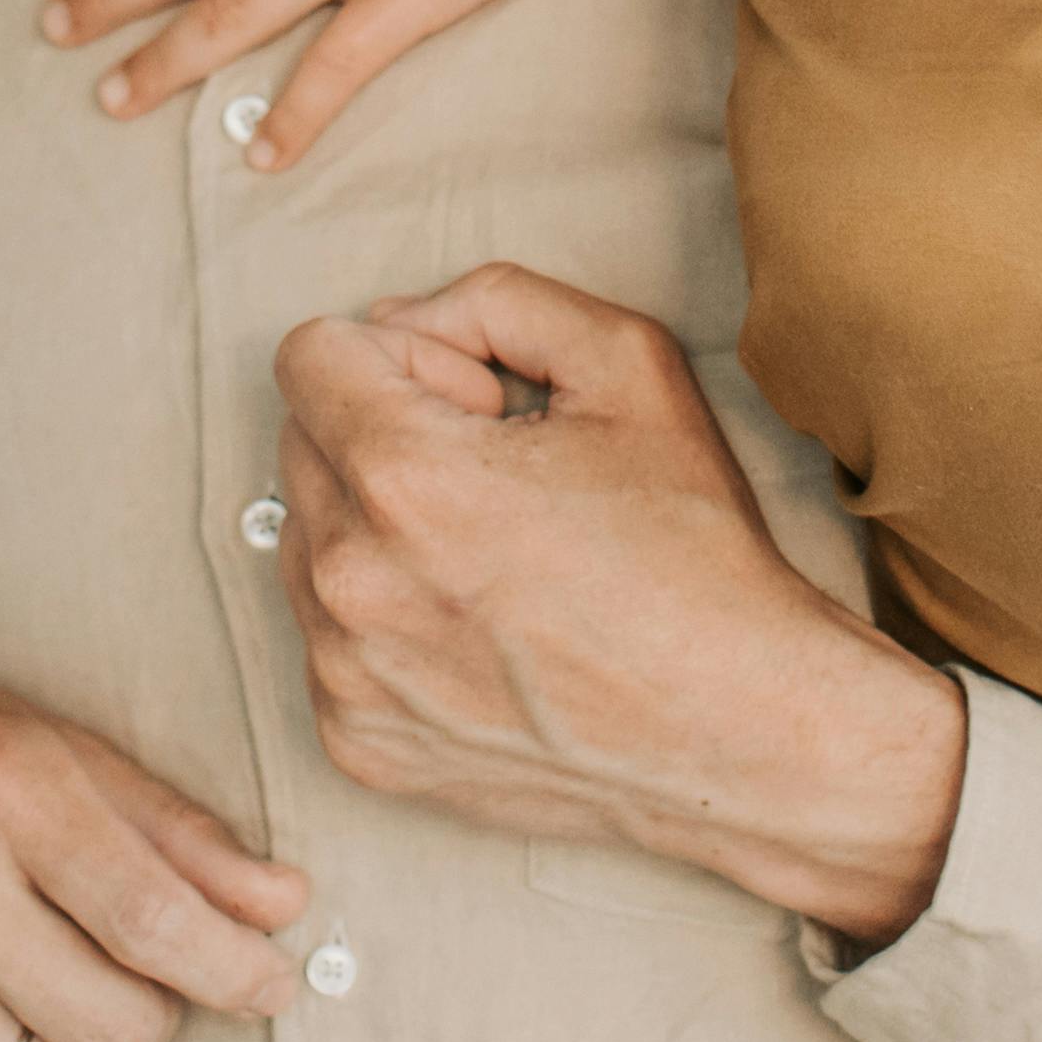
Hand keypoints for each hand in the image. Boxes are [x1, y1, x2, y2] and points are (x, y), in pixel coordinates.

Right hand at [0, 636, 310, 1041]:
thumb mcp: (45, 742)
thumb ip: (171, 827)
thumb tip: (285, 905)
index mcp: (6, 785)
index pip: (156, 918)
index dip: (234, 971)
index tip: (272, 985)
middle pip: (116, 1026)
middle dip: (148, 1014)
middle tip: (117, 967)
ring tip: (33, 990)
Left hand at [272, 265, 966, 942]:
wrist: (740, 733)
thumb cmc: (695, 551)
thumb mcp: (630, 362)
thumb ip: (497, 299)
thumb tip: (398, 319)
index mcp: (403, 476)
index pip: (308, 354)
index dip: (405, 356)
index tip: (478, 404)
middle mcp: (350, 581)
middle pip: (301, 442)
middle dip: (384, 432)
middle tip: (498, 476)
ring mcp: (346, 675)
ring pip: (307, 540)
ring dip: (375, 527)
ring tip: (491, 558)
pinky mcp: (359, 743)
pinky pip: (327, 640)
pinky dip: (385, 621)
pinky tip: (481, 630)